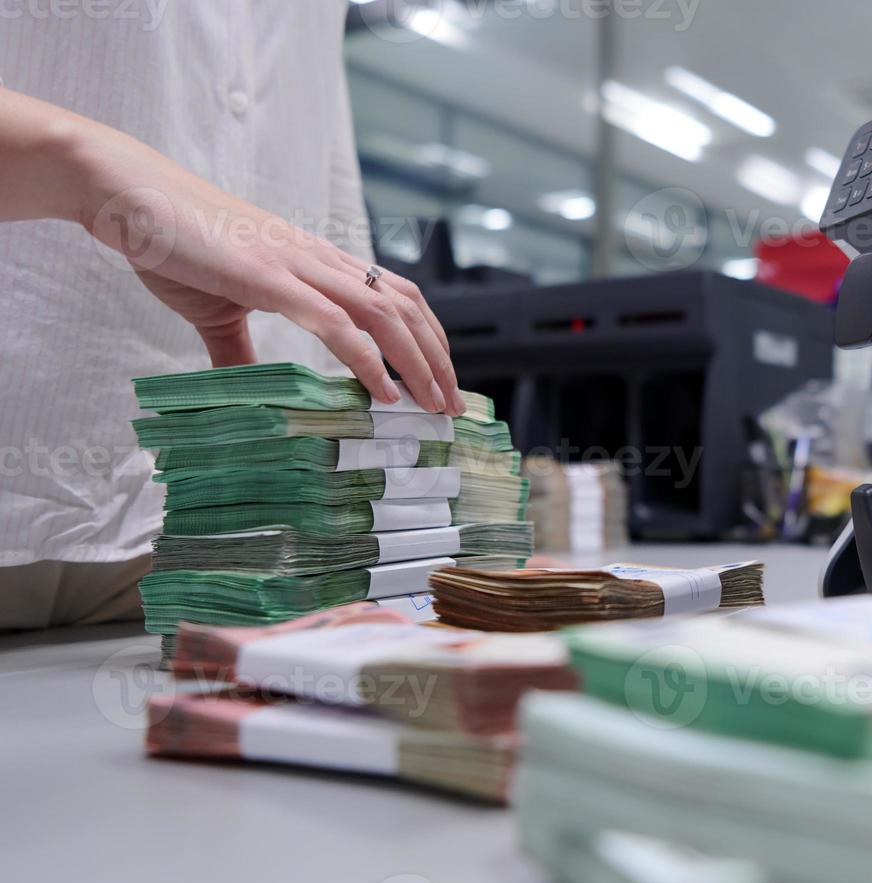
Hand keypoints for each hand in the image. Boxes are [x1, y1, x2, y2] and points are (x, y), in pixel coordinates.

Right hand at [74, 109, 463, 413]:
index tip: (440, 379)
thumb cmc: (172, 243)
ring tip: (433, 404)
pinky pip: (334, 322)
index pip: (396, 298)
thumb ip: (240, 350)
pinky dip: (367, 358)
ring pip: (384, 314)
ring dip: (417, 363)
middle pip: (406, 308)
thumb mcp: (217, 308)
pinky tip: (383, 392)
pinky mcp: (268, 276)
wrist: (127, 195)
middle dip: (438, 359)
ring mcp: (298, 266)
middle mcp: (320, 260)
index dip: (427, 338)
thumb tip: (250, 389)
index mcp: (316, 264)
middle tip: (453, 406)